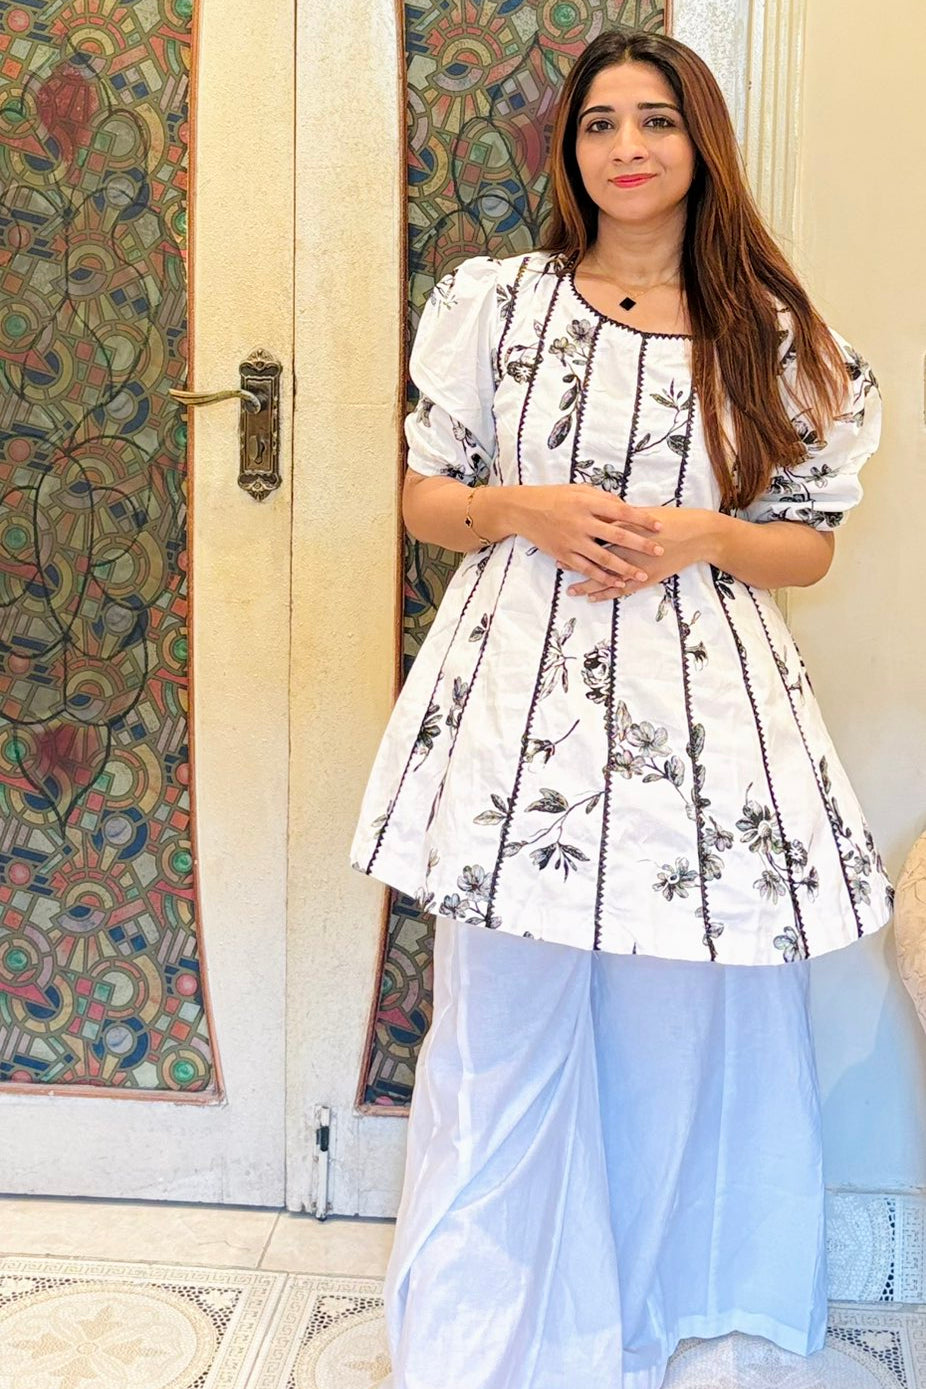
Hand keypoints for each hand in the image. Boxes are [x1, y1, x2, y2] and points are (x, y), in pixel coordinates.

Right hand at [511, 483, 665, 587]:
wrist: (523, 510)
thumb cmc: (554, 497)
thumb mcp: (579, 490)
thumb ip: (602, 498)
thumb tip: (626, 507)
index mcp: (587, 503)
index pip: (621, 511)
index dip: (642, 519)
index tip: (659, 526)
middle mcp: (581, 522)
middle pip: (617, 535)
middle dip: (640, 545)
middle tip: (659, 551)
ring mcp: (572, 540)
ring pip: (603, 557)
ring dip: (625, 568)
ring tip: (642, 575)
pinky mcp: (563, 554)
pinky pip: (586, 569)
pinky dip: (602, 577)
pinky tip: (617, 583)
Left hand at [567, 508, 719, 600]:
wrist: (697, 535)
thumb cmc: (671, 520)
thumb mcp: (644, 515)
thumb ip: (622, 516)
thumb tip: (603, 513)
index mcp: (626, 528)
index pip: (594, 533)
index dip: (577, 537)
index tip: (560, 539)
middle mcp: (627, 548)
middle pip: (595, 556)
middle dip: (576, 561)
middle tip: (557, 564)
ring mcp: (636, 566)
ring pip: (606, 577)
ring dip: (587, 584)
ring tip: (571, 589)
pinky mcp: (646, 578)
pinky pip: (622, 589)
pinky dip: (607, 594)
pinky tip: (593, 598)